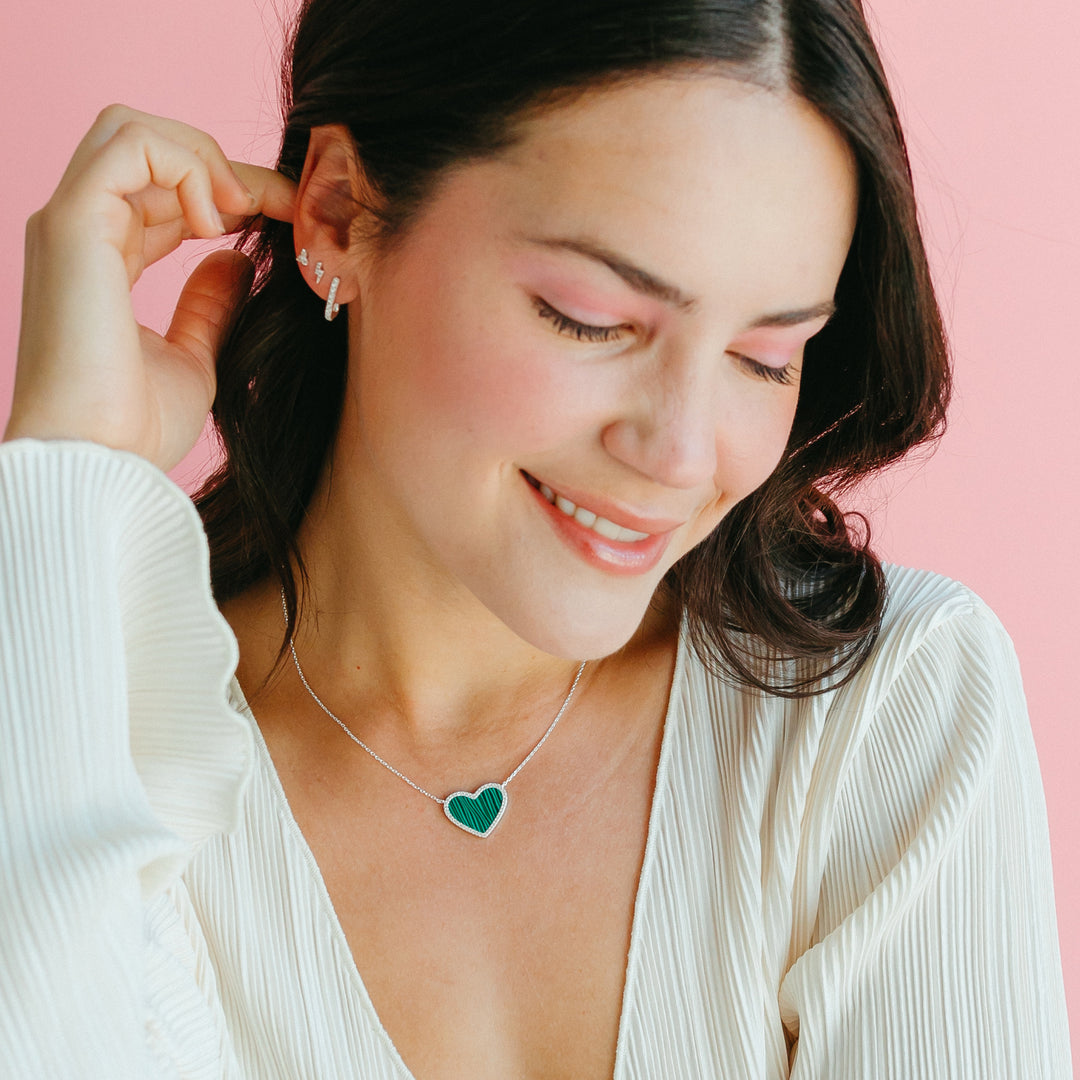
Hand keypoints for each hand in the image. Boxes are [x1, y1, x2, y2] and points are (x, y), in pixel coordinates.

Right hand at [4, 105, 295, 470]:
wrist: (102, 463)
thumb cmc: (137, 426)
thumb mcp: (193, 356)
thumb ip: (210, 305)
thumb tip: (237, 260)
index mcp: (103, 257)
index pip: (164, 189)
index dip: (231, 189)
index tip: (292, 211)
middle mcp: (81, 230)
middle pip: (149, 147)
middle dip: (222, 163)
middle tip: (278, 205)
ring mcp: (71, 222)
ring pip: (132, 130)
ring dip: (203, 157)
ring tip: (242, 211)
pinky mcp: (72, 225)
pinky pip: (131, 146)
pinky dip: (186, 166)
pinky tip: (217, 222)